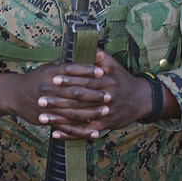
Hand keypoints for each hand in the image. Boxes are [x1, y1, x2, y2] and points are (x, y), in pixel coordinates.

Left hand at [33, 49, 153, 138]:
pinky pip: (84, 132)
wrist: (141, 100)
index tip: (52, 78)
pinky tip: (56, 134)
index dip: (68, 79)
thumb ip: (99, 55)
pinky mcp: (103, 126)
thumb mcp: (114, 65)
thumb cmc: (123, 80)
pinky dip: (70, 134)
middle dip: (58, 100)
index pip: (84, 79)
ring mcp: (104, 114)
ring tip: (42, 118)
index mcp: (106, 81)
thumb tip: (86, 45)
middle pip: (78, 99)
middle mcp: (105, 97)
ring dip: (59, 119)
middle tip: (40, 99)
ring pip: (79, 117)